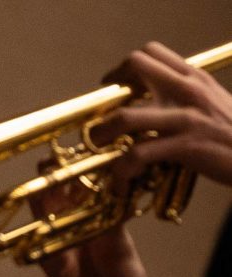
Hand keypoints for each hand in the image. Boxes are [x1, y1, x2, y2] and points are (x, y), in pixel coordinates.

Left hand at [96, 43, 231, 189]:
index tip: (113, 87)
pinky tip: (119, 182)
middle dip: (110, 89)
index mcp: (194, 77)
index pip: (152, 53)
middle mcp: (188, 89)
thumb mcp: (210, 104)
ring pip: (127, 115)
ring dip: (103, 132)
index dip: (125, 67)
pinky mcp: (184, 146)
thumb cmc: (231, 136)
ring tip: (97, 146)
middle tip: (100, 116)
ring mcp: (185, 117)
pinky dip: (121, 171)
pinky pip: (139, 155)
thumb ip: (184, 99)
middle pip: (136, 67)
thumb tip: (157, 104)